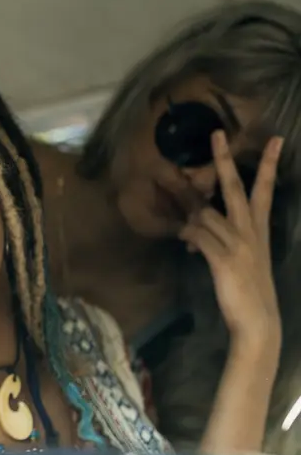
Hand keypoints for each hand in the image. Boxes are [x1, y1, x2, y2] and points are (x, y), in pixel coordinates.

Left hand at [178, 131, 283, 346]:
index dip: (269, 165)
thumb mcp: (237, 259)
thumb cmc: (247, 290)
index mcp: (260, 228)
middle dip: (224, 161)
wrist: (258, 320)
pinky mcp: (224, 259)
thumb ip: (216, 239)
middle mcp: (251, 231)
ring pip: (207, 214)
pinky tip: (183, 241)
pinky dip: (188, 236)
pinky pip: (199, 237)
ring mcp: (238, 244)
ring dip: (189, 215)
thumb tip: (191, 230)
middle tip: (217, 134)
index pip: (265, 189)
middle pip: (236, 188)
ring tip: (180, 223)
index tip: (275, 140)